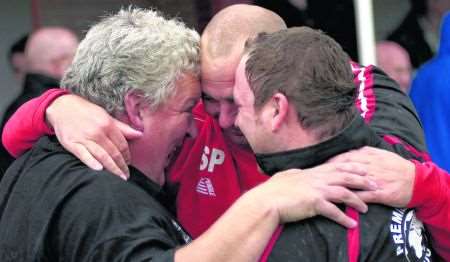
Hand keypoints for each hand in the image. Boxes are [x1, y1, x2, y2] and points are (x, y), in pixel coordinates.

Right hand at [46, 94, 142, 178]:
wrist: (62, 107)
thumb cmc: (86, 112)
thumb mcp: (106, 116)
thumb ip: (122, 128)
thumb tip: (140, 134)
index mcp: (107, 124)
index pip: (122, 144)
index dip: (127, 155)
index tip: (129, 163)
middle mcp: (97, 132)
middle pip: (114, 152)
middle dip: (122, 166)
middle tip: (126, 175)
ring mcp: (84, 138)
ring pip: (102, 156)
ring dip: (112, 168)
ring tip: (119, 177)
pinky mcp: (72, 144)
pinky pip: (84, 155)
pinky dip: (92, 163)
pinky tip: (100, 170)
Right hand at [250, 162, 377, 227]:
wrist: (266, 201)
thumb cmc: (273, 190)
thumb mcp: (286, 176)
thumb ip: (296, 174)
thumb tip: (298, 172)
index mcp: (312, 172)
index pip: (337, 166)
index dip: (353, 167)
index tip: (365, 168)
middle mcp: (317, 178)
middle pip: (346, 176)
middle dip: (363, 180)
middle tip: (376, 185)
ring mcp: (316, 189)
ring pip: (344, 192)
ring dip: (357, 200)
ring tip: (367, 208)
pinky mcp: (314, 203)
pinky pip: (334, 211)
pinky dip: (344, 218)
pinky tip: (352, 224)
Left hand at [329, 146, 414, 206]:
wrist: (418, 181)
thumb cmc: (398, 167)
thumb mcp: (382, 154)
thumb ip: (366, 153)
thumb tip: (349, 152)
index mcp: (370, 155)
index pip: (346, 156)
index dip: (332, 161)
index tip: (322, 166)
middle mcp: (371, 166)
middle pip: (345, 168)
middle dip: (330, 173)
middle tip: (318, 178)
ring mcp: (375, 180)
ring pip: (352, 182)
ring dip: (338, 186)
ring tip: (326, 190)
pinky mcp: (381, 193)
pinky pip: (363, 196)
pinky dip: (352, 199)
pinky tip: (341, 202)